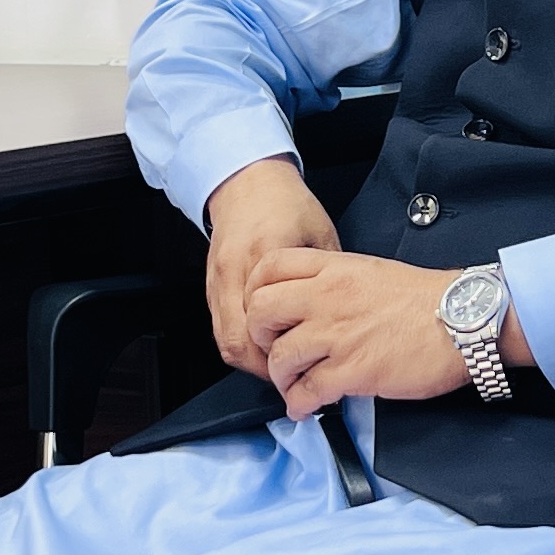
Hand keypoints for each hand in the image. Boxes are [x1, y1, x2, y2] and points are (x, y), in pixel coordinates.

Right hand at [203, 156, 338, 377]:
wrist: (248, 182)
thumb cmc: (286, 204)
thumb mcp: (320, 236)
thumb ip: (326, 278)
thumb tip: (342, 316)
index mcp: (264, 255)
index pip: (267, 321)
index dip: (285, 352)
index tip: (307, 362)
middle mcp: (234, 271)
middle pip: (237, 341)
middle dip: (264, 366)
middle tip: (291, 372)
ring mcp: (218, 281)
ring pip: (225, 341)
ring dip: (251, 358)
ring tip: (278, 362)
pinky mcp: (211, 285)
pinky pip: (220, 327)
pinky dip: (241, 342)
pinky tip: (262, 343)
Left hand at [243, 249, 532, 419]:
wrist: (465, 321)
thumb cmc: (428, 300)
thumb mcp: (373, 272)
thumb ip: (336, 283)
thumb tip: (314, 305)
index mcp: (334, 269)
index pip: (269, 268)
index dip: (256, 293)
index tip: (266, 313)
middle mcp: (328, 297)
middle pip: (261, 312)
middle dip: (262, 337)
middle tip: (277, 350)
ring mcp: (338, 334)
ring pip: (280, 357)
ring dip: (281, 378)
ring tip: (294, 385)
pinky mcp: (352, 371)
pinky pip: (307, 392)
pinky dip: (299, 405)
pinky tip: (306, 408)